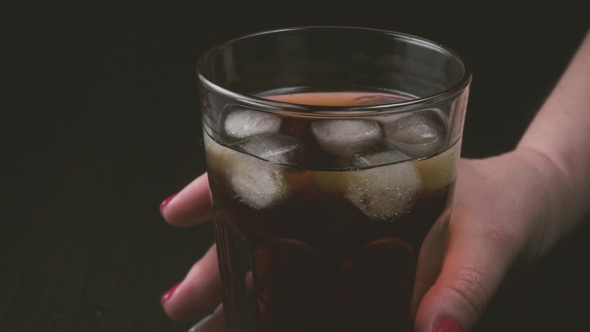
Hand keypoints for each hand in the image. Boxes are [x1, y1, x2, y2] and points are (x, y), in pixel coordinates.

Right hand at [159, 148, 567, 331]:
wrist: (534, 209)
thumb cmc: (510, 203)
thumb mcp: (492, 235)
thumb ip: (465, 283)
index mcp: (360, 176)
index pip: (274, 168)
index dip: (220, 186)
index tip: (175, 213)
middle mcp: (345, 207)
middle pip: (263, 223)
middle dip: (216, 260)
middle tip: (178, 300)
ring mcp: (352, 241)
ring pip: (279, 258)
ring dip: (239, 291)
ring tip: (205, 325)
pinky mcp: (368, 271)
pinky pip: (319, 289)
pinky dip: (286, 306)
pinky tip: (264, 324)